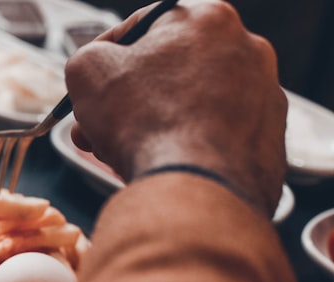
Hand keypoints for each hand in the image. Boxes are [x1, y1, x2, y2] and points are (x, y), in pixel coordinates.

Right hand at [65, 0, 285, 215]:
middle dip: (127, 99)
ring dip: (151, 126)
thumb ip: (87, 57)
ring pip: (190, 107)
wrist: (195, 188)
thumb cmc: (145, 121)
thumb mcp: (88, 71)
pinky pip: (213, 139)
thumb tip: (93, 67)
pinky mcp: (267, 141)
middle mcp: (247, 50)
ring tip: (120, 153)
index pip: (143, 27)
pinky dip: (185, 150)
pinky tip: (159, 167)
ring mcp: (264, 97)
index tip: (91, 83)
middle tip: (98, 124)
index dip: (106, 57)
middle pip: (168, 70)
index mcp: (207, 18)